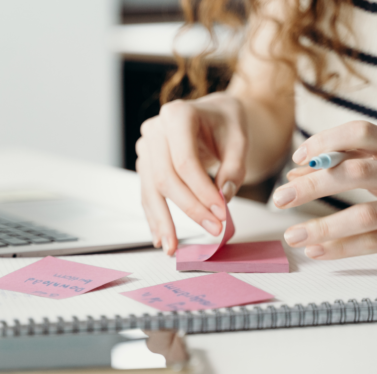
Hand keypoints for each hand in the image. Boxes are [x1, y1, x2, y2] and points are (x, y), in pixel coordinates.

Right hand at [136, 92, 247, 254]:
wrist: (211, 114)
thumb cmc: (224, 121)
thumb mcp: (239, 136)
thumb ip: (234, 166)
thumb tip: (223, 197)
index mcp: (177, 115)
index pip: (184, 162)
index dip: (202, 191)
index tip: (221, 213)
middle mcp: (155, 130)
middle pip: (165, 178)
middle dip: (189, 209)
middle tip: (212, 229)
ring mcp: (146, 148)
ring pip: (150, 190)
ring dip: (162, 221)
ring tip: (172, 247)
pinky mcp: (146, 164)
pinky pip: (147, 193)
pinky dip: (154, 217)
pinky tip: (160, 236)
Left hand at [273, 121, 376, 259]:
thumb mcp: (370, 162)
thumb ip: (336, 163)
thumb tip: (294, 174)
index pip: (359, 133)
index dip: (326, 142)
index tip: (297, 157)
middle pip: (356, 173)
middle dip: (313, 187)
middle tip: (280, 199)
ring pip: (365, 215)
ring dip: (323, 227)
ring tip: (292, 236)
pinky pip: (372, 242)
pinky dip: (340, 248)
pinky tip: (314, 250)